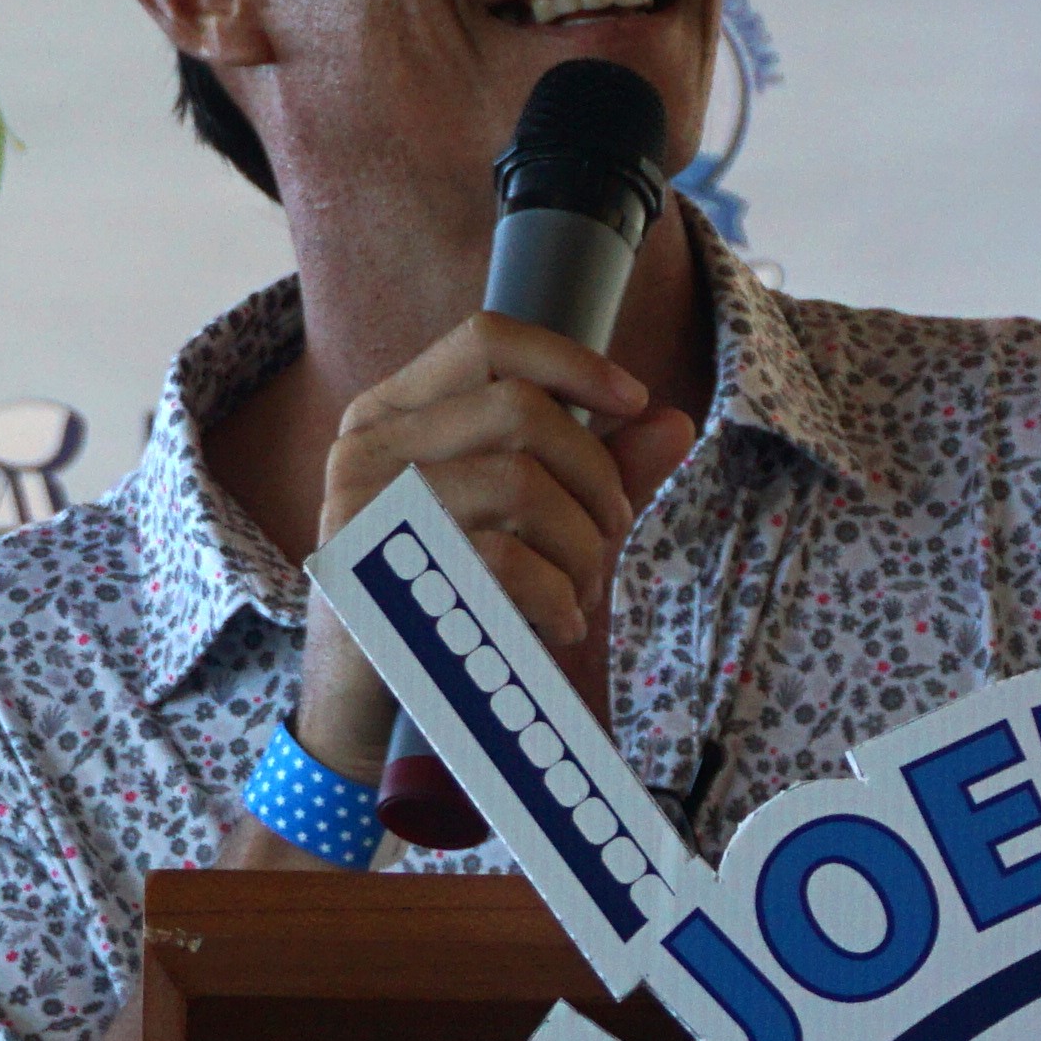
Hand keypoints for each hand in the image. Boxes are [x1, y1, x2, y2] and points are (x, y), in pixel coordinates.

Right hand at [310, 314, 688, 678]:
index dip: (571, 361)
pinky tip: (560, 626)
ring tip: (582, 591)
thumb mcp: (524, 522)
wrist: (364, 700)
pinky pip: (504, 560)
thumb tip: (676, 421)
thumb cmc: (450, 594)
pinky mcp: (377, 572)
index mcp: (395, 411)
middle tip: (611, 533)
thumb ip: (590, 469)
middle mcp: (369, 444)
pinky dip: (556, 597)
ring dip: (582, 547)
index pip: (488, 340)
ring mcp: (365, 504)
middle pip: (522, 412)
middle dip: (596, 475)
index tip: (634, 400)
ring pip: (522, 484)